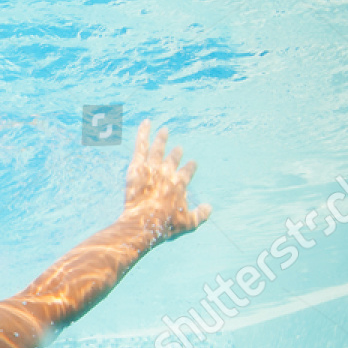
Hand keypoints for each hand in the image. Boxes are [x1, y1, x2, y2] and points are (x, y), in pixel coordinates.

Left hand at [122, 119, 209, 245]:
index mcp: (180, 183)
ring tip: (163, 130)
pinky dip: (143, 133)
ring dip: (161, 138)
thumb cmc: (165, 225)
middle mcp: (168, 172)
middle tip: (178, 149)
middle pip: (173, 159)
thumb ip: (201, 214)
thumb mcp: (188, 223)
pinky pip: (141, 145)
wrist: (143, 222)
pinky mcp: (137, 166)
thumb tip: (209, 207)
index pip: (187, 171)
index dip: (190, 167)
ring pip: (158, 148)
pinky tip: (146, 122)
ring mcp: (152, 168)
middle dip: (176, 154)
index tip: (192, 164)